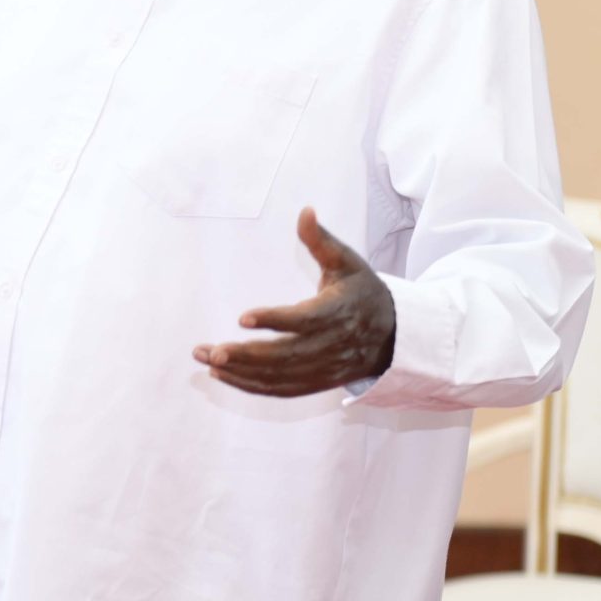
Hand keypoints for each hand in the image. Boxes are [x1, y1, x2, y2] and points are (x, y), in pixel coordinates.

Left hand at [194, 207, 396, 396]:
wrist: (395, 334)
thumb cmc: (362, 291)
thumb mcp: (348, 262)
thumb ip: (321, 240)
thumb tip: (305, 210)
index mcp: (338, 312)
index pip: (305, 320)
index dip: (274, 320)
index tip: (242, 318)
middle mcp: (332, 344)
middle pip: (286, 355)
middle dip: (245, 355)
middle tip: (210, 351)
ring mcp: (325, 368)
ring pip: (280, 376)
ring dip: (240, 371)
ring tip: (206, 359)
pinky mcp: (318, 383)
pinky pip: (282, 390)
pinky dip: (251, 386)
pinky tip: (222, 376)